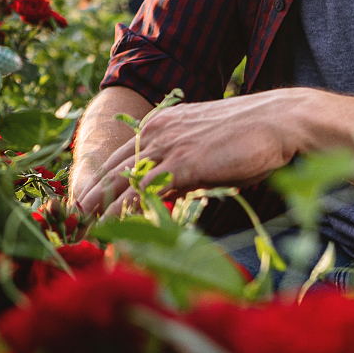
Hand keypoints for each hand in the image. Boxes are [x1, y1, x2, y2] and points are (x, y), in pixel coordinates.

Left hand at [76, 88, 323, 216]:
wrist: (278, 121)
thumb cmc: (250, 137)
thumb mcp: (205, 148)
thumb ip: (182, 166)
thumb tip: (171, 190)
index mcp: (160, 124)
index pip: (120, 157)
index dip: (101, 183)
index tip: (87, 203)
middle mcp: (156, 131)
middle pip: (113, 169)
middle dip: (93, 198)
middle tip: (75, 222)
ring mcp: (167, 146)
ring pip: (122, 182)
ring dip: (103, 210)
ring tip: (88, 231)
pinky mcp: (182, 163)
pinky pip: (145, 191)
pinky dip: (127, 212)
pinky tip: (117, 228)